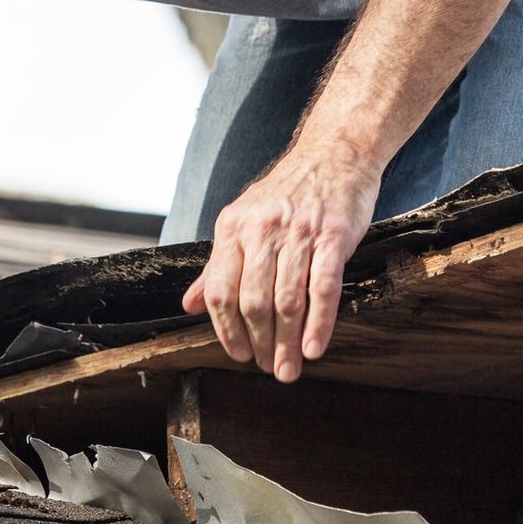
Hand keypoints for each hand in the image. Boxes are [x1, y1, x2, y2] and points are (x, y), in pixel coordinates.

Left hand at [180, 145, 378, 382]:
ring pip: (287, 300)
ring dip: (287, 342)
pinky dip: (318, 323)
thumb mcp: (242, 220)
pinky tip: (314, 347)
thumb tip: (188, 305)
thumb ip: (216, 266)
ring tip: (289, 369)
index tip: (238, 355)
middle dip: (260, 343)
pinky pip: (323, 287)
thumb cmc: (286, 194)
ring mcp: (299, 233)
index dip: (225, 330)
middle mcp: (262, 230)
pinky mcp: (333, 235)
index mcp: (232, 228)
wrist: (334, 155)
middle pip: (253, 301)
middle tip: (268, 368)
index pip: (219, 290)